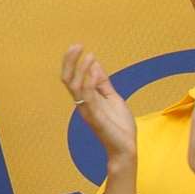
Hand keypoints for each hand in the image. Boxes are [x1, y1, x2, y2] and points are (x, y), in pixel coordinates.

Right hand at [61, 45, 135, 165]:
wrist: (126, 147)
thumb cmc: (119, 125)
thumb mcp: (112, 98)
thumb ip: (102, 83)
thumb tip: (95, 65)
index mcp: (85, 99)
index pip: (72, 77)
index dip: (72, 62)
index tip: (78, 46)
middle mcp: (82, 104)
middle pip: (68, 80)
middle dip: (70, 62)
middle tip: (75, 46)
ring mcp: (87, 111)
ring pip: (75, 87)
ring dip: (81, 69)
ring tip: (89, 55)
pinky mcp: (95, 117)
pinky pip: (88, 97)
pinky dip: (89, 82)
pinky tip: (94, 70)